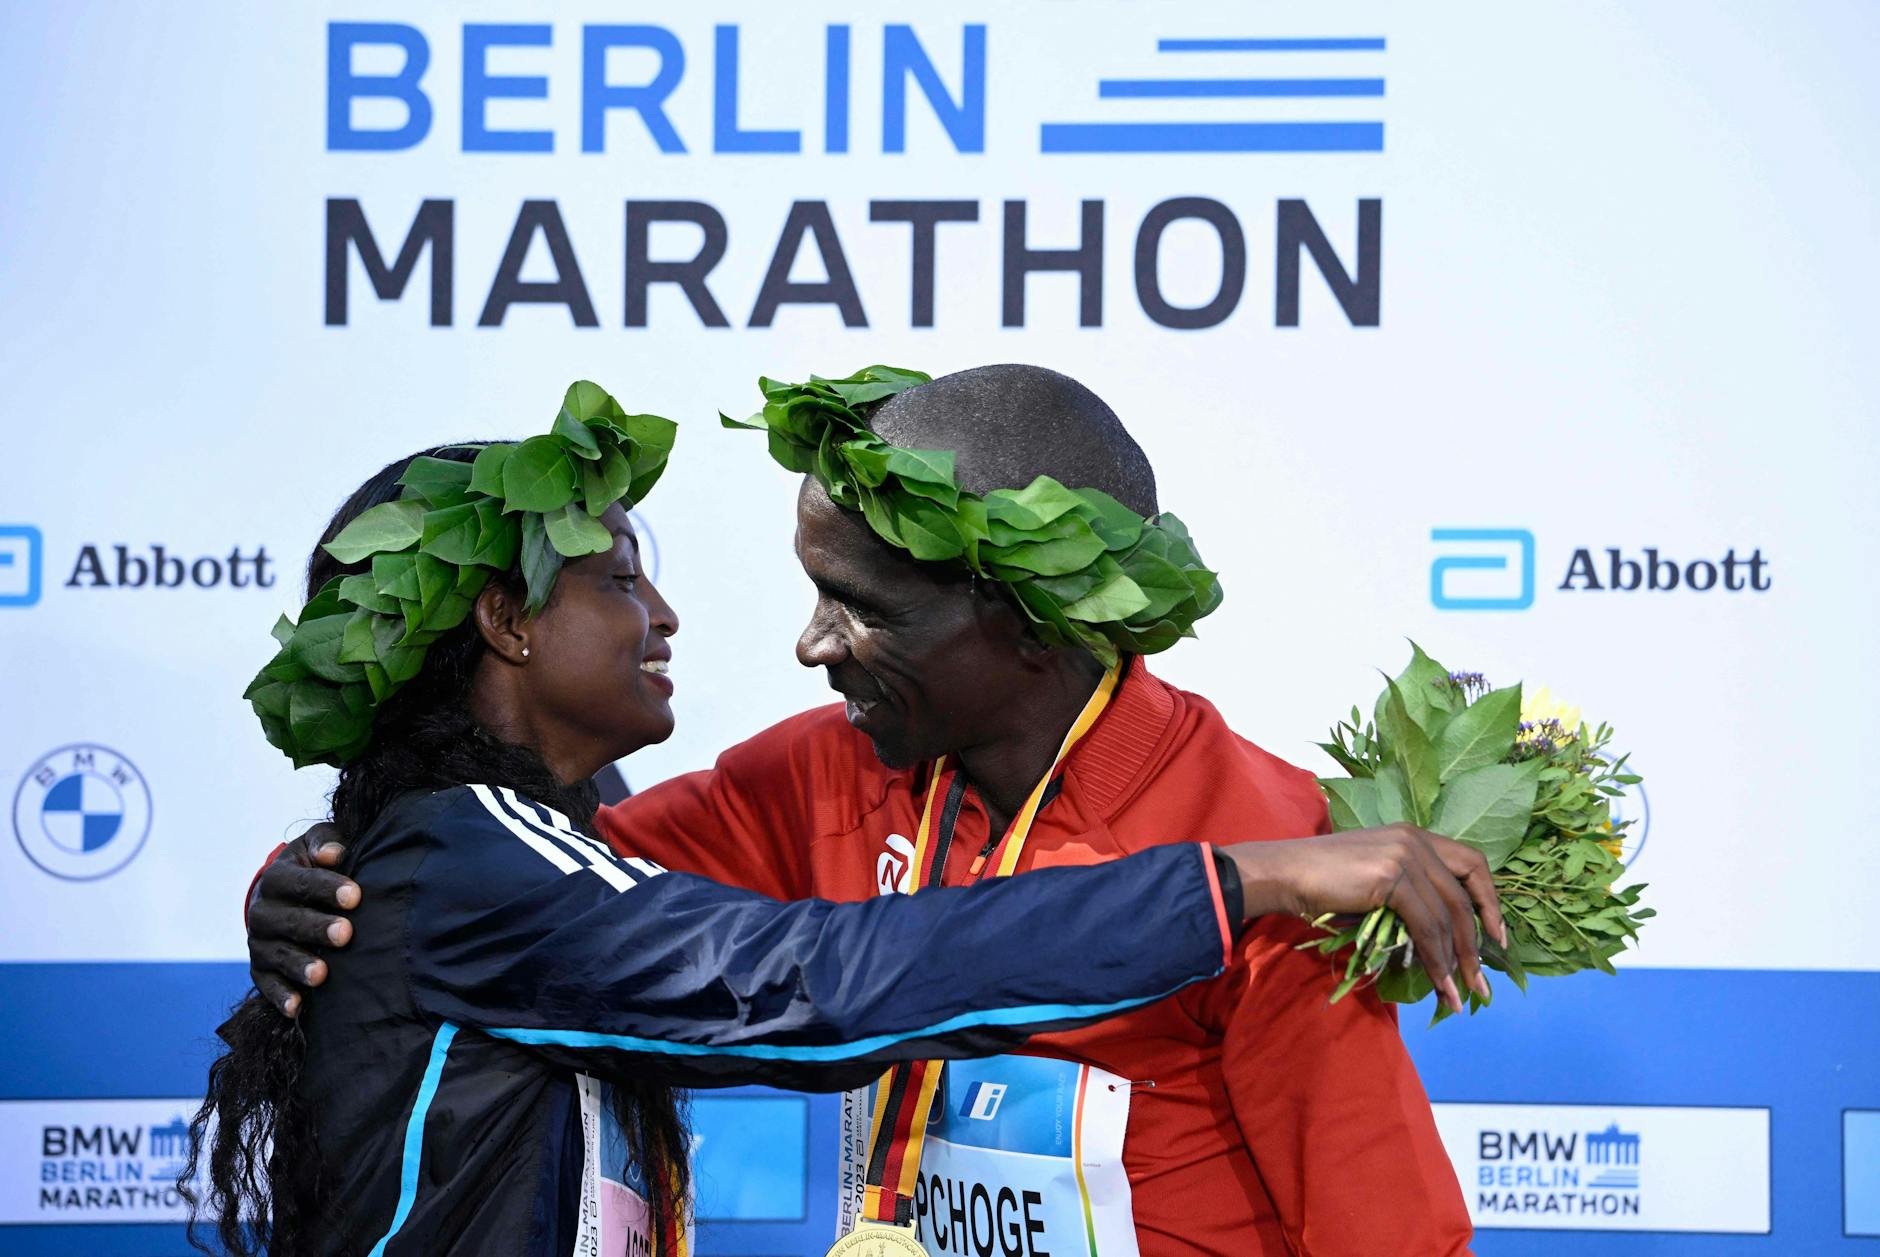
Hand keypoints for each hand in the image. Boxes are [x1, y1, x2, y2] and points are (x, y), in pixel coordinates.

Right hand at [248, 823, 359, 1017]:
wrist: (285, 891)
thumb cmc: (315, 864)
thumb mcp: (318, 844)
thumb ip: (326, 842)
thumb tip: (335, 852)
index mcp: (278, 877)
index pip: (300, 882)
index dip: (326, 888)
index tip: (355, 896)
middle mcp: (263, 910)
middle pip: (288, 920)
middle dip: (317, 928)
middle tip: (345, 934)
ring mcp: (260, 941)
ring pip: (276, 954)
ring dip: (298, 965)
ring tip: (322, 975)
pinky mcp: (260, 968)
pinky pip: (266, 984)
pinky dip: (280, 996)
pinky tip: (297, 1008)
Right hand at [1222, 825, 1504, 1013]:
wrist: (1284, 873)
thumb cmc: (1320, 882)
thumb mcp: (1374, 882)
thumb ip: (1408, 897)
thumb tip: (1437, 944)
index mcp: (1414, 835)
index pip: (1472, 863)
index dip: (1490, 901)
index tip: (1496, 937)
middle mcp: (1415, 840)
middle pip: (1465, 895)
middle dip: (1477, 944)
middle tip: (1481, 982)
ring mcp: (1405, 855)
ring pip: (1448, 917)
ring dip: (1455, 962)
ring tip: (1457, 995)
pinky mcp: (1392, 877)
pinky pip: (1426, 926)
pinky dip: (1435, 959)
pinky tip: (1436, 982)